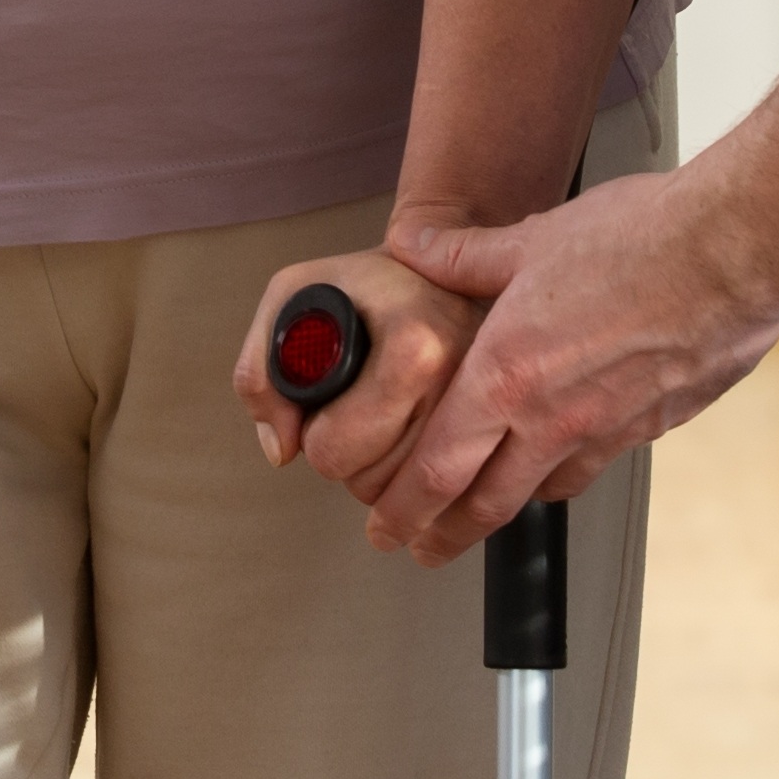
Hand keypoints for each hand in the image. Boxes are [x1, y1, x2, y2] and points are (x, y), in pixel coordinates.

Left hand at [230, 243, 486, 511]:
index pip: (338, 449)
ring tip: (387, 425)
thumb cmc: (370, 285)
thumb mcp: (293, 296)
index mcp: (414, 345)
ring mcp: (493, 413)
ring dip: (388, 478)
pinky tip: (422, 456)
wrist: (449, 271)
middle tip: (355, 416)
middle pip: (374, 486)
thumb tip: (281, 448)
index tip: (324, 410)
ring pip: (413, 506)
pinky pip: (459, 504)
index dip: (315, 439)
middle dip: (350, 463)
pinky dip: (433, 496)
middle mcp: (463, 383)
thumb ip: (259, 372)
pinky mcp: (520, 434)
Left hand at [369, 172, 778, 560]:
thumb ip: (462, 255)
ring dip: (505, 506)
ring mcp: (607, 429)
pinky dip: (564, 470)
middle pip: (485, 504)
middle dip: (443, 535)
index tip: (384, 529)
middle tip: (420, 549)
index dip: (403, 510)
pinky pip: (594, 463)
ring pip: (542, 490)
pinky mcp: (653, 424)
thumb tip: (410, 246)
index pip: (437, 470)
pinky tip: (561, 454)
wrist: (733, 251)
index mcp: (507, 376)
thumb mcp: (530, 238)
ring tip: (483, 508)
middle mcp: (552, 419)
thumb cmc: (639, 239)